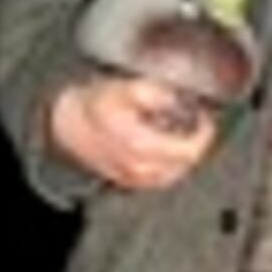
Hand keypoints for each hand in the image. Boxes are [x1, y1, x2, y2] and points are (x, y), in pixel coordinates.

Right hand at [48, 74, 218, 193]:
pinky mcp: (131, 183)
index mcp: (141, 146)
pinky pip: (162, 177)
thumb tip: (180, 99)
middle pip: (186, 163)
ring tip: (177, 132)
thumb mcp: (125, 88)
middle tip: (194, 121)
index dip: (204, 134)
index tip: (205, 117)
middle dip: (194, 141)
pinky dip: (170, 162)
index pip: (190, 151)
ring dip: (183, 152)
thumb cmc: (93, 106)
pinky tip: (164, 146)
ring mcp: (136, 179)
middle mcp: (141, 168)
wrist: (66, 126)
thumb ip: (156, 93)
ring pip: (176, 172)